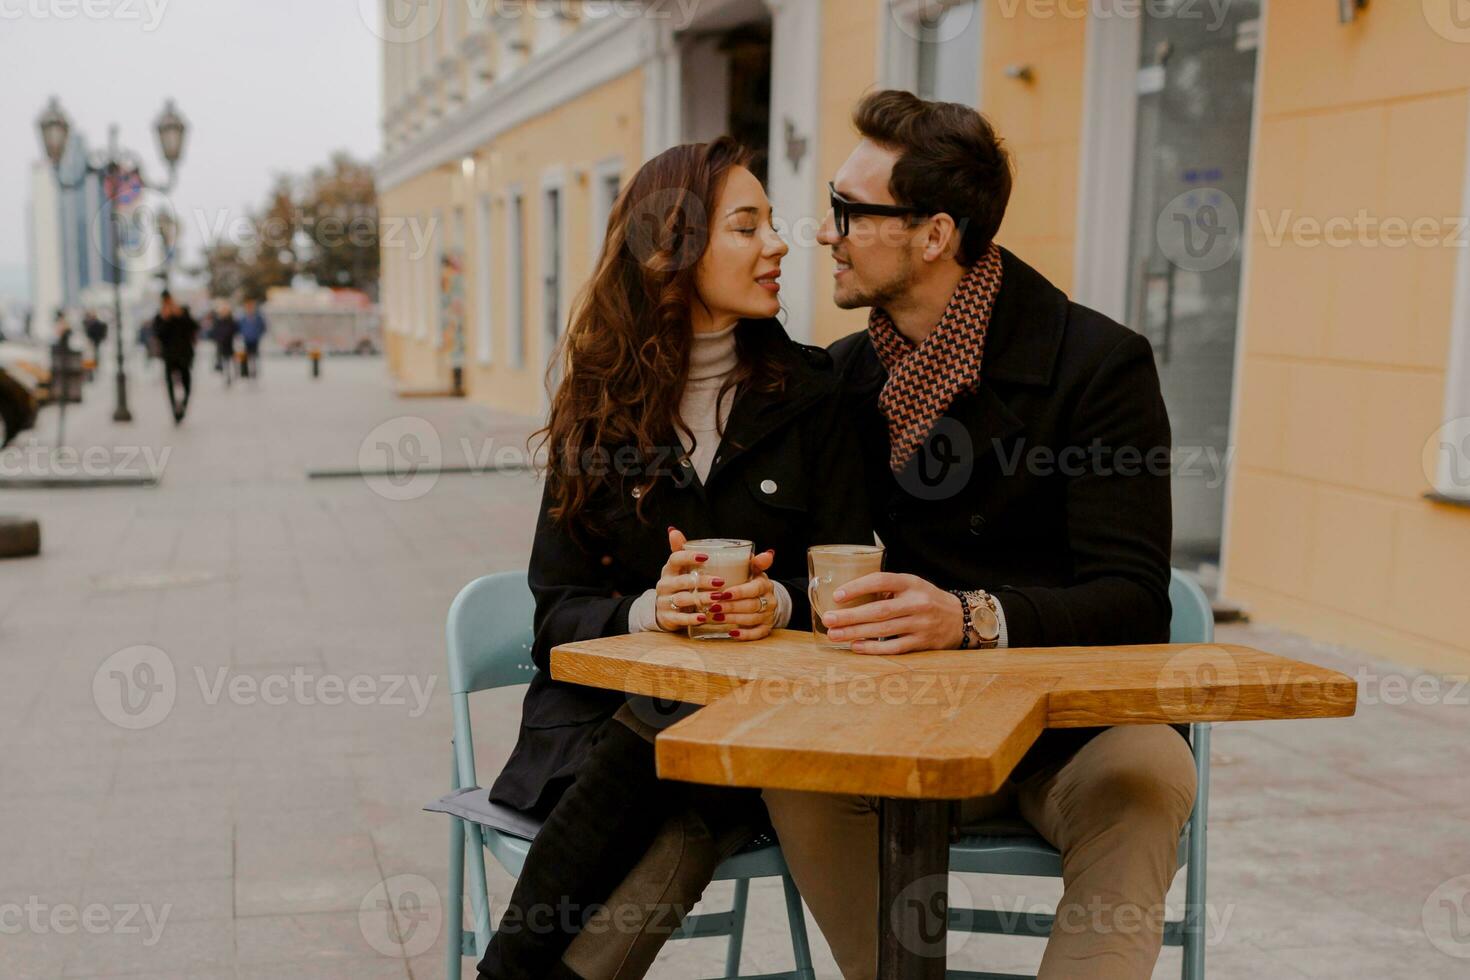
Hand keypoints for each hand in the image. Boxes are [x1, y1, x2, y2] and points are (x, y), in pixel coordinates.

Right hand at [654, 527, 719, 631]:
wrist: (663, 610)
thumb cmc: (678, 584)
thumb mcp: (678, 568)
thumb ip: (680, 550)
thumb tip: (673, 529)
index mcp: (669, 569)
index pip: (675, 559)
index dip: (689, 556)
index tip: (705, 556)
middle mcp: (664, 584)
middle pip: (683, 581)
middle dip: (702, 581)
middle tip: (720, 582)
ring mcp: (664, 601)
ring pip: (683, 599)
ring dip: (701, 599)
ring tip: (717, 599)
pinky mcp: (668, 617)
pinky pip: (680, 618)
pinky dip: (692, 618)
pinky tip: (704, 618)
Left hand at [707, 548, 778, 640]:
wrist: (765, 598)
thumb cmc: (752, 581)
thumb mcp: (754, 569)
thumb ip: (756, 562)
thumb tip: (767, 553)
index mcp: (765, 585)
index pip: (755, 588)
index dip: (740, 592)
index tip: (724, 593)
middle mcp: (770, 601)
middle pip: (751, 605)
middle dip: (731, 607)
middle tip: (713, 606)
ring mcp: (768, 616)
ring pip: (751, 619)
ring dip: (732, 619)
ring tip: (715, 617)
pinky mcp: (766, 628)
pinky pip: (757, 634)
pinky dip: (744, 635)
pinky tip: (731, 633)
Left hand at [821, 572, 963, 654]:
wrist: (960, 618)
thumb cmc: (926, 599)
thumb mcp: (911, 586)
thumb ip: (887, 589)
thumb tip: (849, 597)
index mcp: (911, 583)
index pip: (881, 581)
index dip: (858, 587)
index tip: (837, 596)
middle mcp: (917, 603)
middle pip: (878, 610)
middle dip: (850, 616)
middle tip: (827, 619)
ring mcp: (921, 624)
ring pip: (883, 630)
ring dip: (855, 633)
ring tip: (834, 634)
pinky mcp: (922, 642)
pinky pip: (894, 647)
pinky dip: (873, 648)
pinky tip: (856, 647)